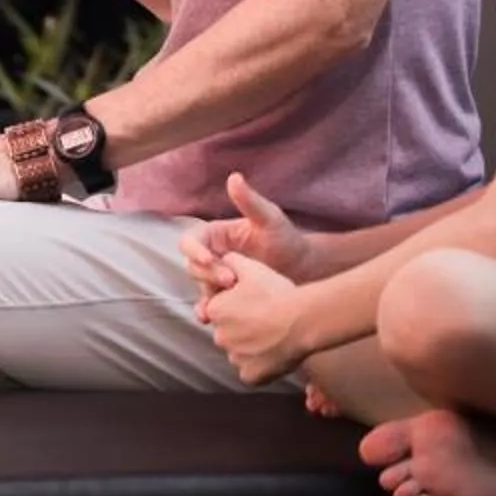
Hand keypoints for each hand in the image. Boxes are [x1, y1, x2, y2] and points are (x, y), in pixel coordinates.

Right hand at [180, 171, 320, 299]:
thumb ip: (250, 201)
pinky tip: (210, 318)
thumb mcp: (269, 219)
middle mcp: (212, 256)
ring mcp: (218, 277)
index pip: (190, 241)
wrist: (305, 270)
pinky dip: (207, 310)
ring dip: (207, 294)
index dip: (194, 250)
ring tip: (223, 304)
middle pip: (192, 265)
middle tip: (231, 280)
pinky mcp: (226, 297)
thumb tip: (234, 177)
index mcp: (215, 236)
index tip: (208, 258)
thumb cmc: (287, 240)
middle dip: (207, 273)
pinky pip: (210, 304)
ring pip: (200, 286)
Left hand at [198, 252, 309, 386]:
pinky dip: (260, 366)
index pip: (219, 311)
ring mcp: (235, 358)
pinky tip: (275, 353)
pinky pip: (251, 372)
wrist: (303, 319)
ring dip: (251, 347)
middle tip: (266, 321)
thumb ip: (230, 261)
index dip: (237, 307)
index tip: (255, 305)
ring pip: (239, 352)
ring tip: (274, 336)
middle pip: (228, 333)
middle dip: (242, 328)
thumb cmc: (277, 293)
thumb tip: (223, 259)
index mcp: (214, 311)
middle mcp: (219, 336)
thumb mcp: (251, 267)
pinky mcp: (251, 376)